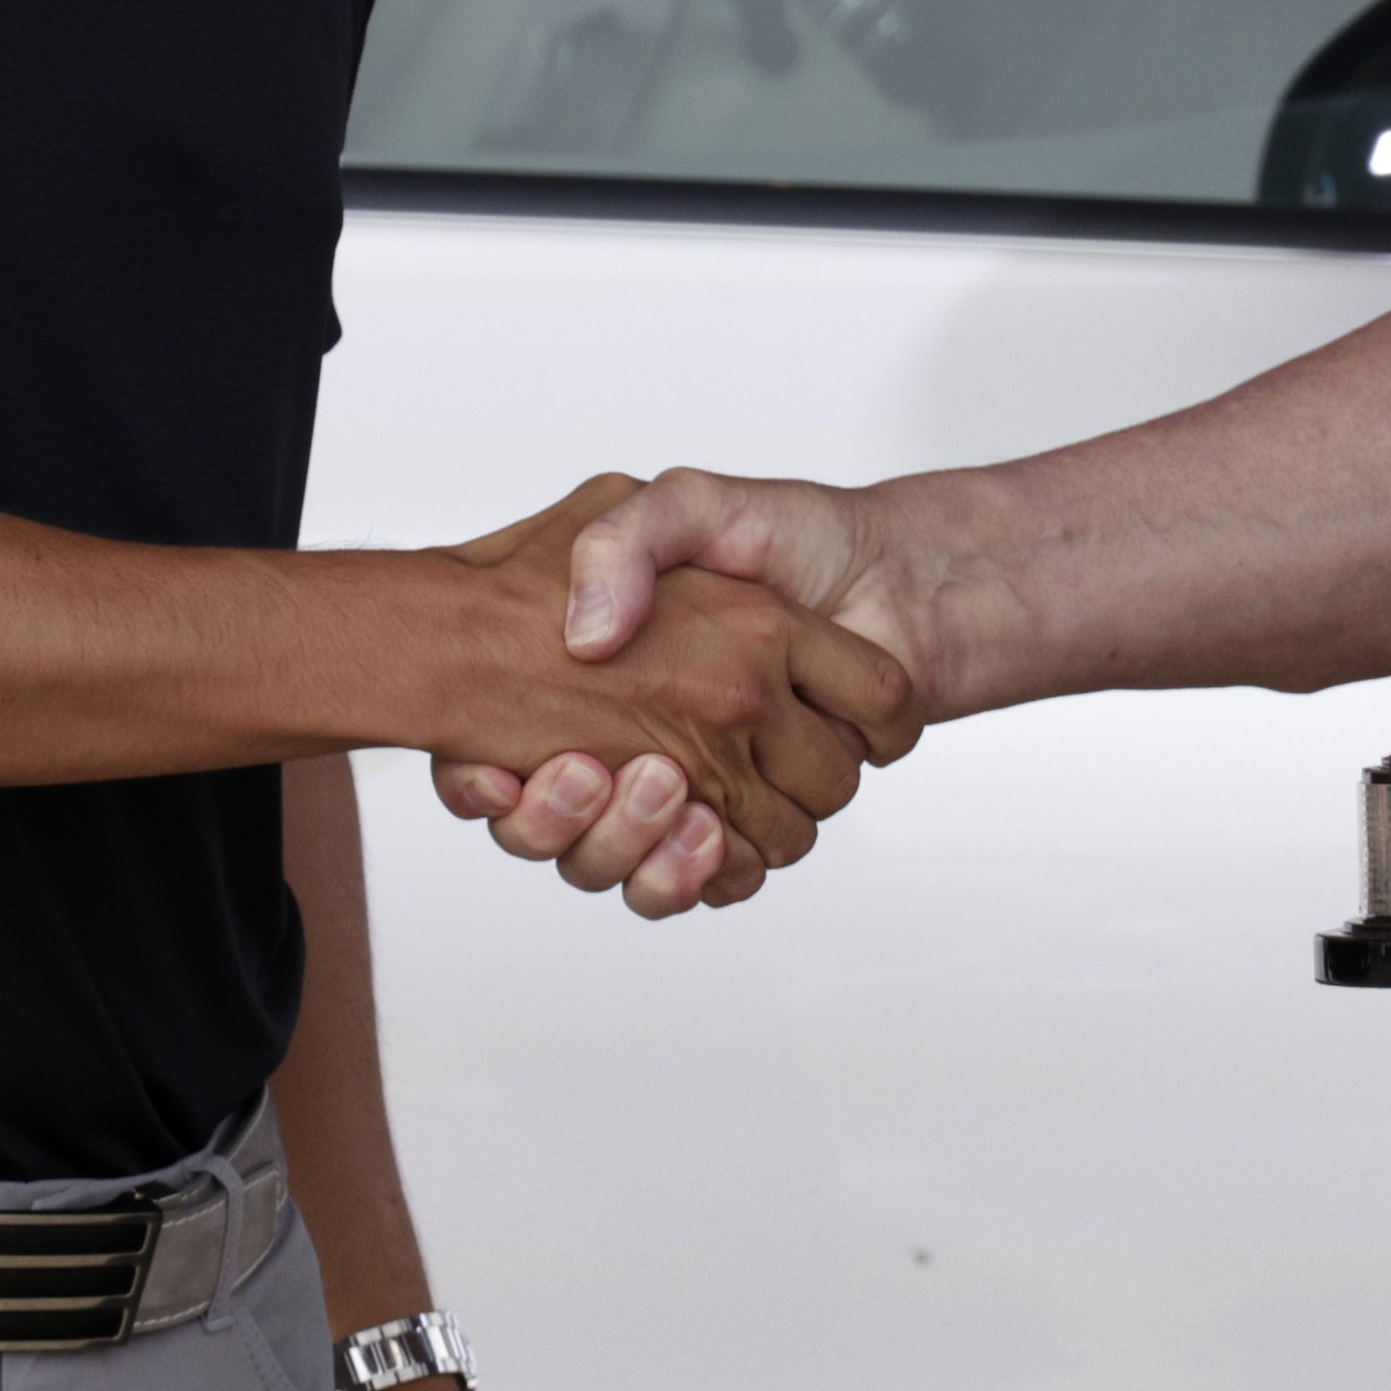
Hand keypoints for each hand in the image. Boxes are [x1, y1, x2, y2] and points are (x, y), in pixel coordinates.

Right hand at [432, 469, 945, 917]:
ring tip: (659, 784)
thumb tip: (587, 635)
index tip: (503, 763)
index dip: (489, 779)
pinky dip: (692, 874)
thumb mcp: (687, 506)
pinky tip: (703, 832)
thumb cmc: (795, 534)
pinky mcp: (759, 825)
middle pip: (579, 825)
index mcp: (615, 684)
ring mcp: (708, 788)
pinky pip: (709, 883)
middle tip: (586, 768)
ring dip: (634, 842)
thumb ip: (624, 542)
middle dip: (578, 813)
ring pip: (637, 861)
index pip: (502, 764)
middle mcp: (656, 742)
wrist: (901, 571)